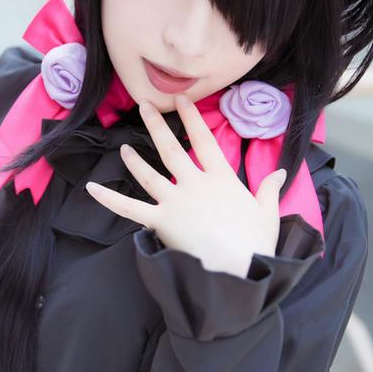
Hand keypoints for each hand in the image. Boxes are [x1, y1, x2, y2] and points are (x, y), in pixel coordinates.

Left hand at [84, 93, 285, 277]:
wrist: (237, 270)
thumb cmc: (255, 243)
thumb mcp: (268, 212)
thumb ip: (270, 188)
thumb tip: (280, 172)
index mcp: (222, 179)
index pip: (205, 141)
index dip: (192, 118)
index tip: (182, 101)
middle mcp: (195, 184)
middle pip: (171, 149)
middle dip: (157, 125)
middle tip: (144, 106)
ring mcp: (175, 201)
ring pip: (148, 174)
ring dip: (134, 159)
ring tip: (123, 147)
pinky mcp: (160, 222)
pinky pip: (129, 208)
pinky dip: (109, 199)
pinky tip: (91, 188)